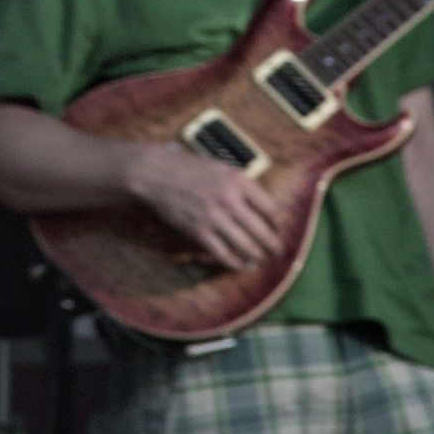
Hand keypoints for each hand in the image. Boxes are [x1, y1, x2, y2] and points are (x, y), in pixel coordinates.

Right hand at [126, 143, 281, 270]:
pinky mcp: (198, 231)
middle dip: (273, 246)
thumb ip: (243, 187)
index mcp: (239, 181)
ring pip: (247, 247)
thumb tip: (263, 210)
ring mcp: (214, 217)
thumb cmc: (190, 169)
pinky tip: (239, 264)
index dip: (277, 223)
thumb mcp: (222, 169)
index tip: (276, 228)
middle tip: (276, 252)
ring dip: (257, 256)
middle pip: (263, 232)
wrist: (156, 173)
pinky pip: (224, 254)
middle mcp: (230, 200)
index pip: (272, 209)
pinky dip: (235, 263)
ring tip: (259, 259)